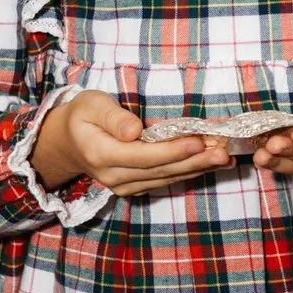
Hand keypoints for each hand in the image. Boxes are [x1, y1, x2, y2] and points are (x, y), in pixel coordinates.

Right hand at [31, 90, 231, 197]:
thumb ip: (113, 118)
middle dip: (195, 162)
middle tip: (224, 152)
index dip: (172, 151)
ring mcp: (124, 187)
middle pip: (160, 171)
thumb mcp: (91, 105)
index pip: (144, 155)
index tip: (198, 142)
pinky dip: (190, 173)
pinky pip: (165, 181)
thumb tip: (134, 130)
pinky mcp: (135, 188)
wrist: (67, 143)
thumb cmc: (83, 116)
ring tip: (226, 158)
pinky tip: (212, 165)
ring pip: (167, 179)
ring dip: (198, 169)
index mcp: (102, 154)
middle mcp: (114, 177)